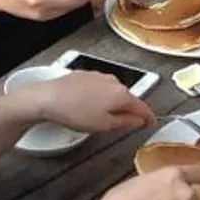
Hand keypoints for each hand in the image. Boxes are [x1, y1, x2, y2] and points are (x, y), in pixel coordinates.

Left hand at [5, 73, 156, 135]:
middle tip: (124, 124)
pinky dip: (100, 96)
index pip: (143, 107)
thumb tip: (139, 120)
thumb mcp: (104, 125)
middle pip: (128, 98)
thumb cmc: (75, 113)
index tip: (151, 124)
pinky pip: (99, 87)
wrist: (47, 98)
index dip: (149, 118)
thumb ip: (126, 122)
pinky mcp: (85, 74)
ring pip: (113, 92)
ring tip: (101, 117)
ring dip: (112, 103)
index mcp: (122, 94)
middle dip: (128, 110)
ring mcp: (98, 75)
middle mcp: (113, 81)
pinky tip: (88, 106)